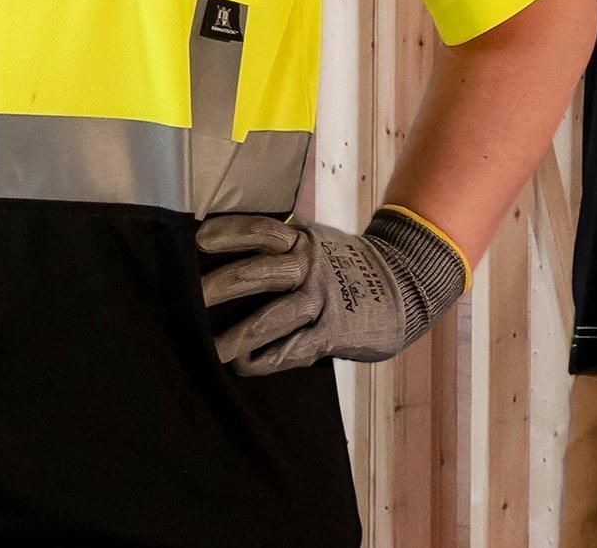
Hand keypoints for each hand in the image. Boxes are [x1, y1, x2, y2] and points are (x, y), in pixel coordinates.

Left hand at [195, 207, 467, 375]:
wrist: (407, 283)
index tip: (199, 241)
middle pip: (258, 272)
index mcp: (303, 241)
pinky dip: (267, 359)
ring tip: (212, 349)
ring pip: (273, 316)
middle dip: (220, 285)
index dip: (229, 234)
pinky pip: (294, 348)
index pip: (260, 231)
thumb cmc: (348, 267)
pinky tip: (245, 365)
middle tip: (190, 299)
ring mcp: (322, 299)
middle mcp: (310, 266)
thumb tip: (236, 255)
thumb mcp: (320, 245)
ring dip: (239, 334)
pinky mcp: (333, 332)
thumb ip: (285, 248)